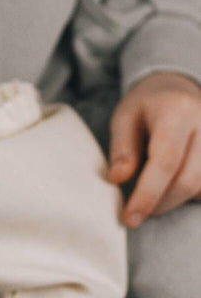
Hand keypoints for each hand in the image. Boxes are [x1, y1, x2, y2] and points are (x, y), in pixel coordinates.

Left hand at [107, 71, 200, 227]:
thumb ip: (122, 148)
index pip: (165, 159)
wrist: (179, 90)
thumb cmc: (147, 106)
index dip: (148, 193)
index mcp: (177, 110)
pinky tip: (173, 186)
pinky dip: (190, 195)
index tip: (130, 217)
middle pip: (188, 179)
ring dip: (175, 200)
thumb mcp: (125, 116)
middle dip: (160, 203)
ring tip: (153, 194)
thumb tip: (117, 179)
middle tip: (137, 212)